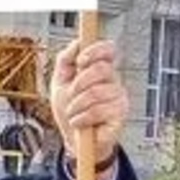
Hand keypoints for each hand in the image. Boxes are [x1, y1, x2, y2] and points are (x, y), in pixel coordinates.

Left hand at [50, 39, 127, 167]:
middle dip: (78, 83)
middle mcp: (114, 81)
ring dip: (76, 105)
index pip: (109, 49)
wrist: (71, 137)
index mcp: (101, 70)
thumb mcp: (59, 82)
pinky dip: (81, 118)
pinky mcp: (120, 115)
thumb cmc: (68, 109)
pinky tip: (79, 123)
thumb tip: (76, 42)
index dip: (96, 51)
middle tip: (70, 95)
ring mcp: (119, 98)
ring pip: (95, 92)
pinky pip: (97, 111)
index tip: (80, 61)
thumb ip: (65, 60)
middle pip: (101, 69)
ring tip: (73, 113)